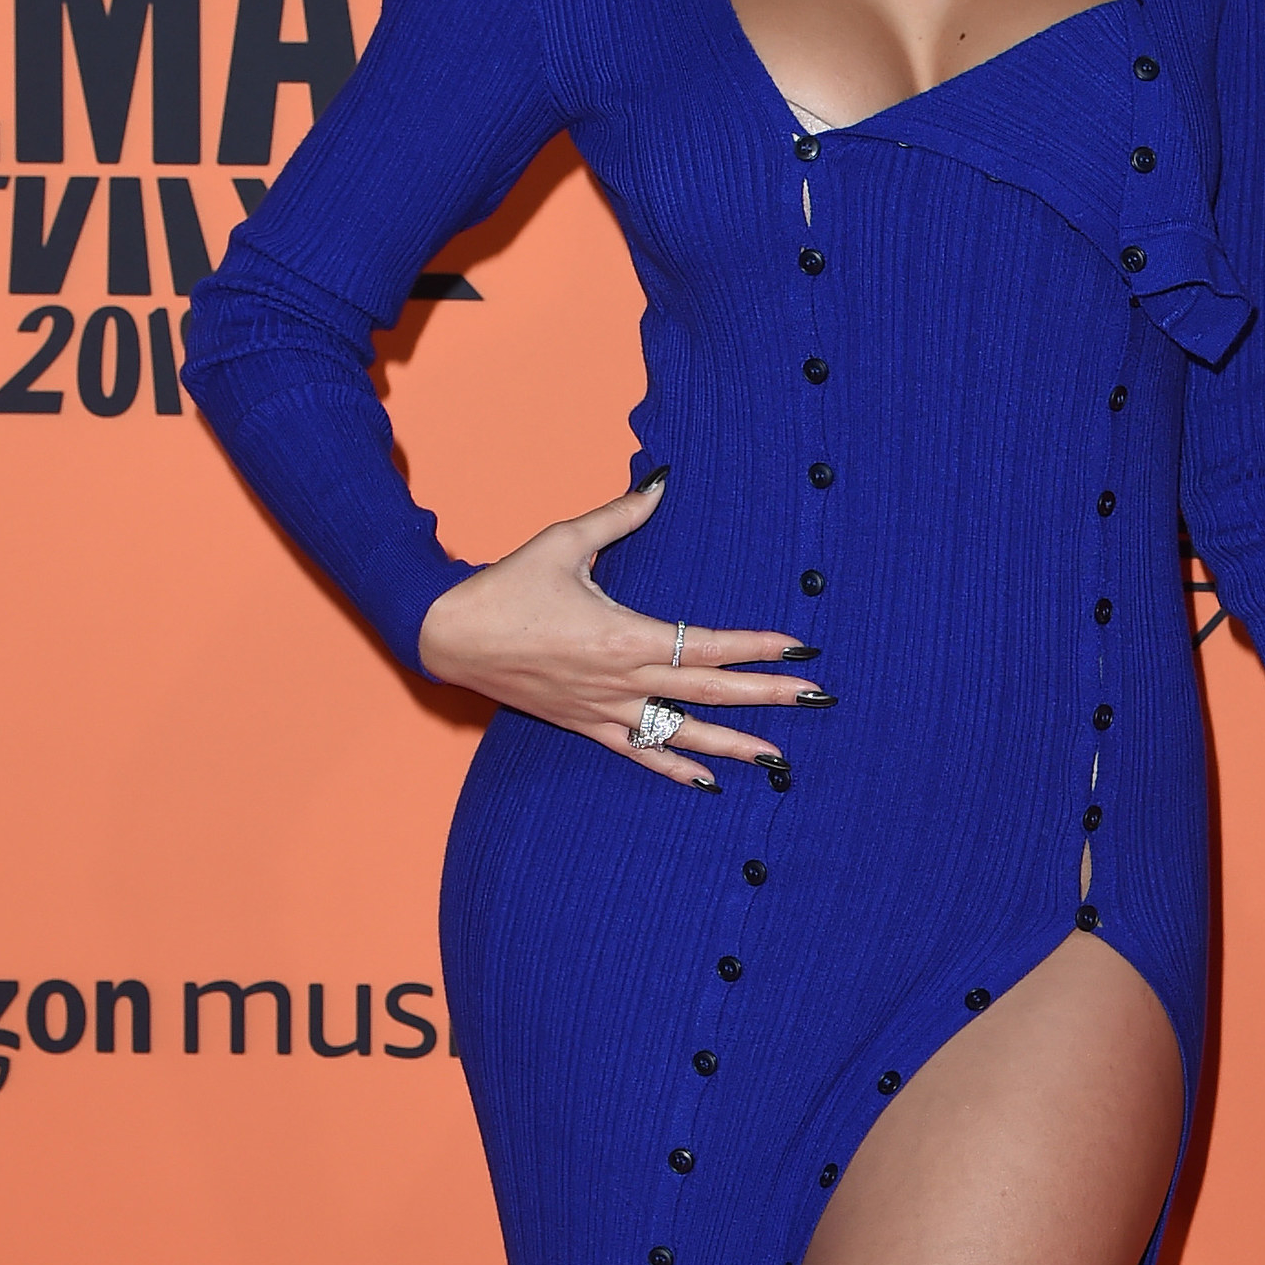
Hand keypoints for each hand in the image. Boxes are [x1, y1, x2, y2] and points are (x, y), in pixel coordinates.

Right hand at [414, 477, 826, 790]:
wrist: (448, 634)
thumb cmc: (505, 585)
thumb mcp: (563, 542)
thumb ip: (620, 515)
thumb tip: (661, 482)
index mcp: (623, 635)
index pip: (707, 643)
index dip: (757, 645)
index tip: (799, 645)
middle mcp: (621, 679)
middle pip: (710, 691)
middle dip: (768, 696)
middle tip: (816, 698)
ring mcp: (604, 709)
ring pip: (682, 733)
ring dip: (734, 745)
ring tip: (780, 759)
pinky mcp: (584, 725)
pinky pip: (639, 752)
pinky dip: (675, 768)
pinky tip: (708, 782)